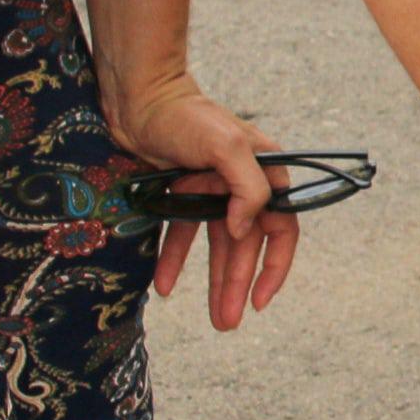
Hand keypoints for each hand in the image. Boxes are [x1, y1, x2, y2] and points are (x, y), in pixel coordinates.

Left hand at [108, 73, 297, 330]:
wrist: (136, 97)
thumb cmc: (184, 116)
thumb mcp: (225, 146)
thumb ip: (248, 188)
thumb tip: (248, 230)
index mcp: (265, 172)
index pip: (282, 227)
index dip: (274, 266)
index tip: (260, 299)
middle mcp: (243, 183)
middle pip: (246, 245)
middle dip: (237, 286)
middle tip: (227, 322)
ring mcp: (212, 190)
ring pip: (216, 245)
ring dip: (211, 282)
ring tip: (210, 318)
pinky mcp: (182, 193)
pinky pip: (183, 233)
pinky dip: (175, 259)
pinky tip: (164, 285)